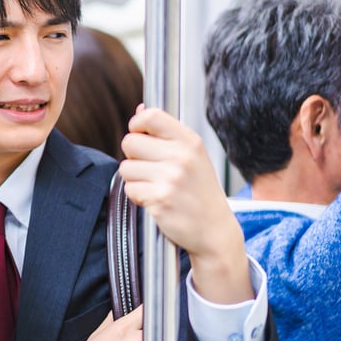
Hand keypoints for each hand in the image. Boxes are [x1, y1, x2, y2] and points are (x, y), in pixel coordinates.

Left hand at [118, 107, 251, 303]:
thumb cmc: (200, 192)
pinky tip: (155, 201)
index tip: (141, 137)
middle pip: (129, 142)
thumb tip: (140, 110)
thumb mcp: (193, 156)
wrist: (215, 230)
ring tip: (155, 187)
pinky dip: (137, 197)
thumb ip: (166, 134)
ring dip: (135, 179)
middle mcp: (181, 157)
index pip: (151, 116)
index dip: (137, 126)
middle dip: (133, 157)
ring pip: (126, 168)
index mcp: (190, 141)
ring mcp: (171, 178)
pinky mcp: (159, 199)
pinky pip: (130, 190)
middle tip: (150, 170)